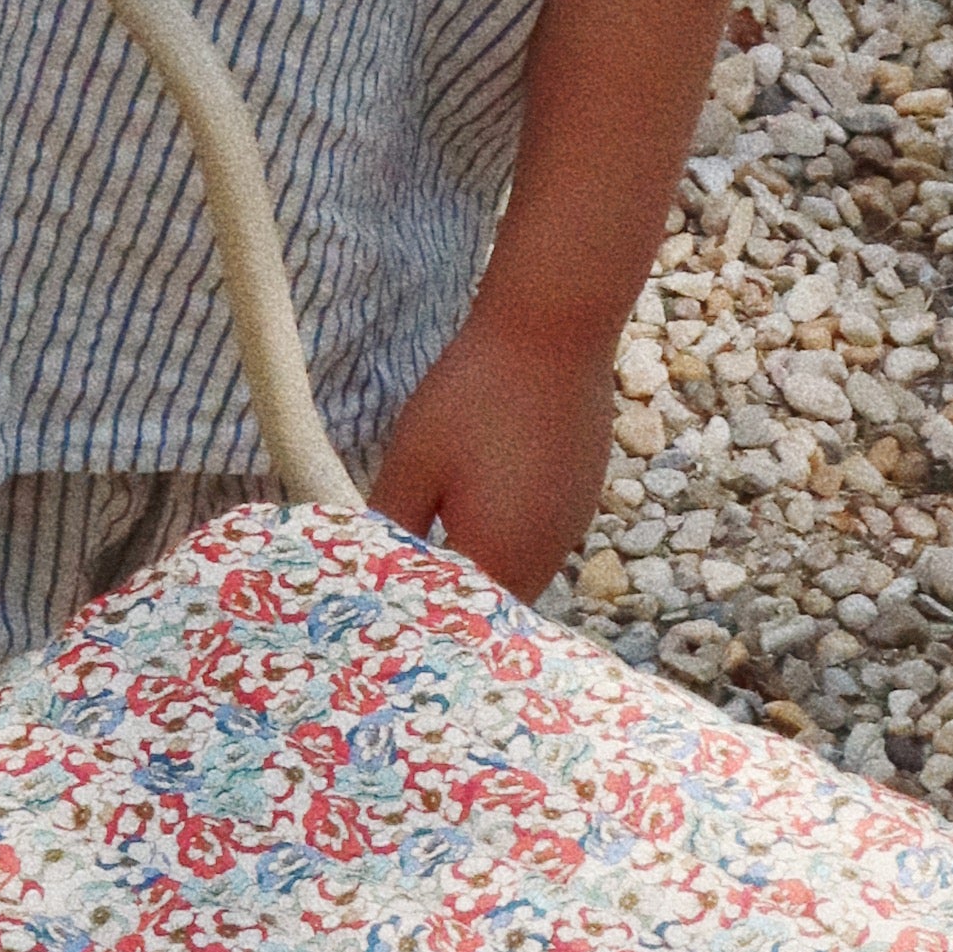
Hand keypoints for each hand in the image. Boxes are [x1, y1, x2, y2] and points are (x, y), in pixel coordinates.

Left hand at [369, 307, 621, 601]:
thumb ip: (391, 525)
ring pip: (517, 573)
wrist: (553, 332)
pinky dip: (507, 538)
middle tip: (400, 580)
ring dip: (480, 568)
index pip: (452, 619)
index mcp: (498, 559)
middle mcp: (543, 558)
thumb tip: (371, 568)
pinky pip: (538, 540)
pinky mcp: (580, 499)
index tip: (380, 612)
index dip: (416, 619)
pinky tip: (480, 504)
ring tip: (435, 546)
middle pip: (489, 606)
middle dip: (448, 599)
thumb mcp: (413, 462)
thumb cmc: (476, 394)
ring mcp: (569, 529)